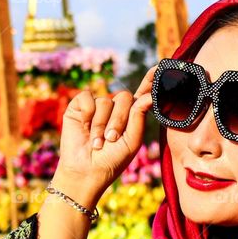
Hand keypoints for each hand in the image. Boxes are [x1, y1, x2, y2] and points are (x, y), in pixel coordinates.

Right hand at [52, 66, 155, 205]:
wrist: (86, 171)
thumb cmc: (111, 160)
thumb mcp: (132, 141)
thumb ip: (139, 117)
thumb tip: (148, 95)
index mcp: (130, 116)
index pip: (141, 93)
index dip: (149, 80)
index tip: (159, 67)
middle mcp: (114, 108)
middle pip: (124, 97)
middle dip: (119, 119)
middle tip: (112, 138)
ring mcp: (96, 107)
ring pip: (105, 101)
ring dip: (101, 125)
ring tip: (97, 142)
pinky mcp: (79, 106)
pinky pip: (87, 98)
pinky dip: (87, 114)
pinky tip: (84, 127)